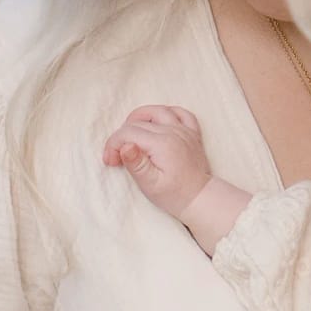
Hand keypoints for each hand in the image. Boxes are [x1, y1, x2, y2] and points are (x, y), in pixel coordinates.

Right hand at [103, 101, 214, 216]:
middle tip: (117, 157)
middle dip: (122, 137)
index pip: (128, 133)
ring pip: (157, 111)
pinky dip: (167, 113)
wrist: (200, 198)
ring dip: (140, 118)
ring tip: (131, 133)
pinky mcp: (192, 133)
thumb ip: (137, 164)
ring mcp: (184, 131)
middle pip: (138, 123)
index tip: (110, 161)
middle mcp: (174, 132)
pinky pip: (180, 113)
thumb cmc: (174, 195)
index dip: (113, 145)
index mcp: (162, 144)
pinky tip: (158, 122)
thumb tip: (125, 145)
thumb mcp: (151, 185)